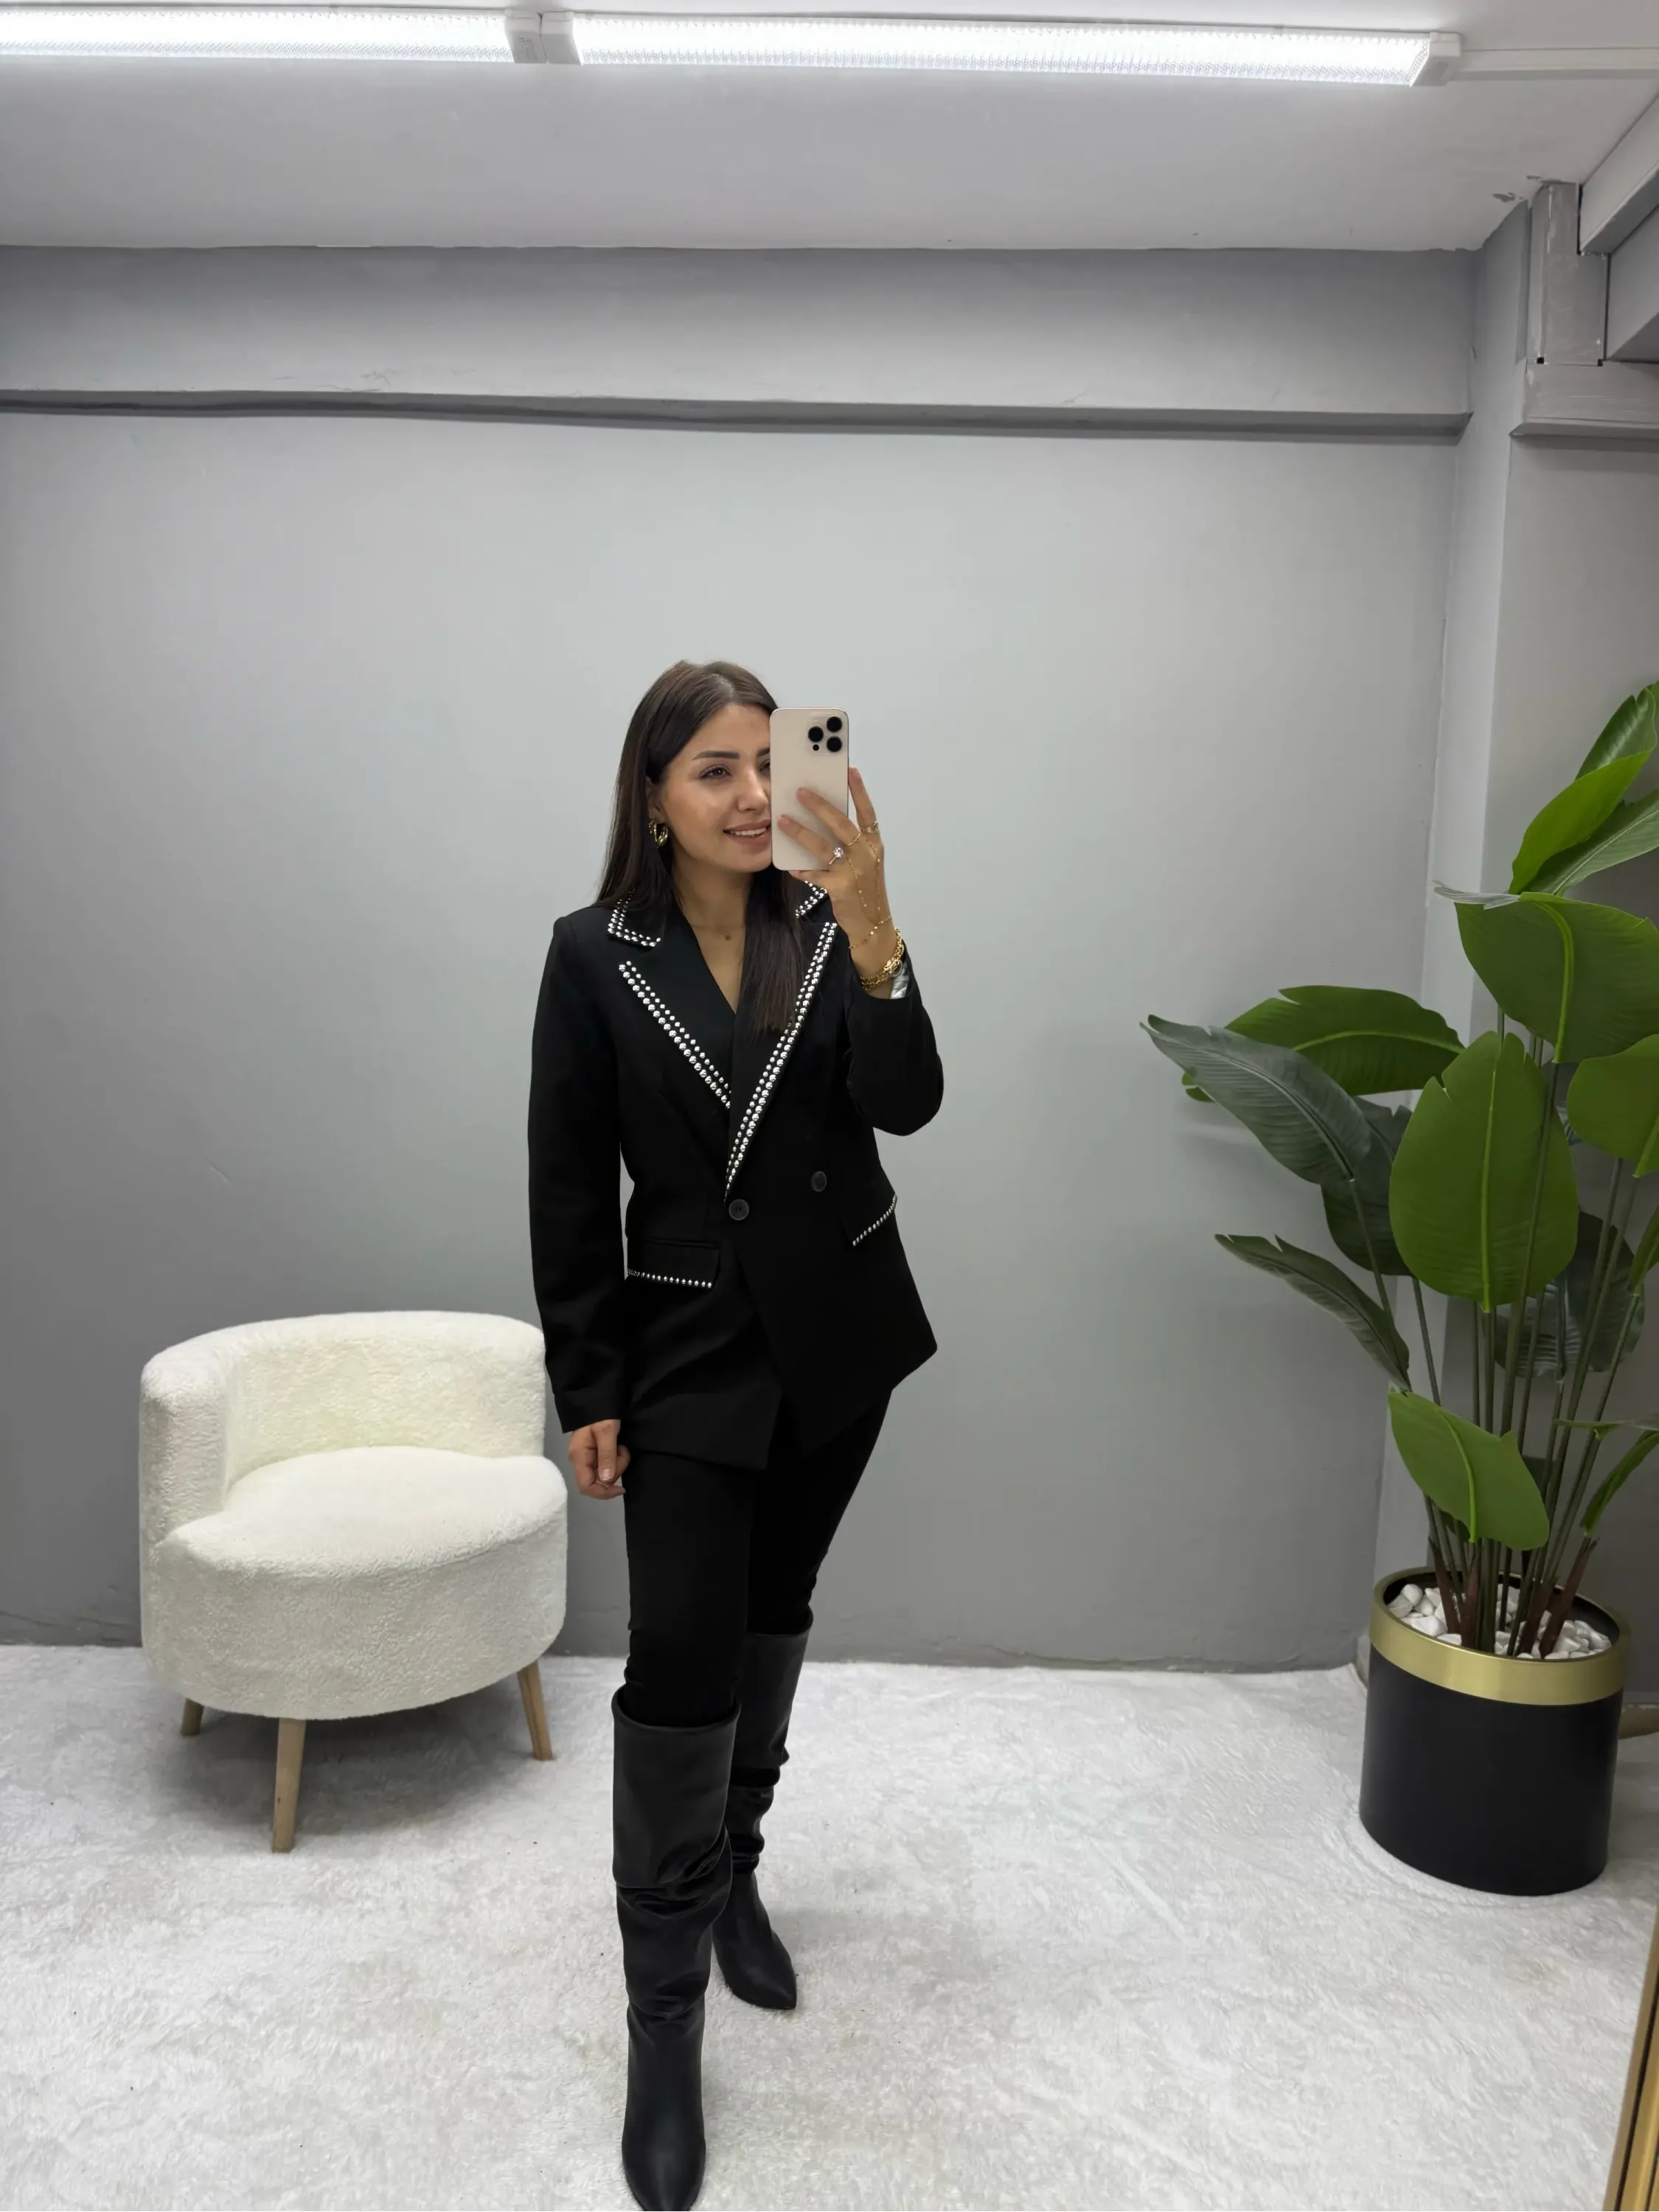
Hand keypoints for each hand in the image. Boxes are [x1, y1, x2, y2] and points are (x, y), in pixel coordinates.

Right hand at [567, 1419, 629, 1499]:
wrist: (596, 1395)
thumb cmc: (600, 1412)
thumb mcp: (606, 1431)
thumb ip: (607, 1456)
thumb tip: (606, 1481)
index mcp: (579, 1456)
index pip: (586, 1487)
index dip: (603, 1493)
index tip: (621, 1488)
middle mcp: (580, 1459)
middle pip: (597, 1480)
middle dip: (615, 1470)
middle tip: (623, 1451)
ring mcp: (587, 1456)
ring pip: (604, 1472)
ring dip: (617, 1462)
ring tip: (621, 1446)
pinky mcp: (594, 1451)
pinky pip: (605, 1463)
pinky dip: (615, 1458)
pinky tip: (619, 1445)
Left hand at [775, 765, 896, 980]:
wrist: (872, 922)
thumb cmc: (865, 887)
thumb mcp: (865, 861)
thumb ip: (850, 842)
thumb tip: (824, 819)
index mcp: (874, 843)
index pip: (868, 812)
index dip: (859, 791)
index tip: (849, 770)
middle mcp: (866, 853)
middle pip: (841, 823)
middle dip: (819, 806)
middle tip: (799, 792)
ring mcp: (853, 870)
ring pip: (823, 846)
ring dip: (800, 832)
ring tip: (782, 820)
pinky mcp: (839, 887)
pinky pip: (815, 874)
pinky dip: (802, 869)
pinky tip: (791, 866)